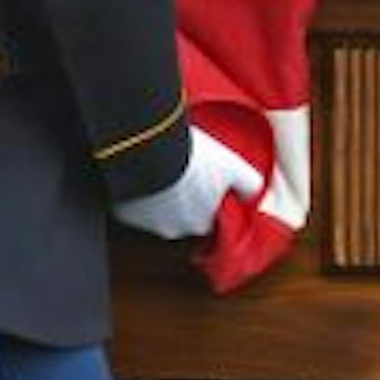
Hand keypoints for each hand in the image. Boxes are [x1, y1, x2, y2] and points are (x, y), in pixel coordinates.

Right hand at [112, 130, 262, 240]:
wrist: (152, 149)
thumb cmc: (193, 159)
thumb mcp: (233, 166)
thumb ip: (249, 185)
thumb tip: (256, 195)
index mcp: (201, 222)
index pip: (206, 218)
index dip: (205, 199)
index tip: (202, 181)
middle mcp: (173, 230)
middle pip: (180, 218)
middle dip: (180, 201)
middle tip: (181, 174)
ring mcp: (144, 223)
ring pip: (154, 213)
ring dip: (157, 197)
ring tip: (160, 170)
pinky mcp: (122, 212)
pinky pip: (131, 206)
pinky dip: (135, 193)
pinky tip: (141, 174)